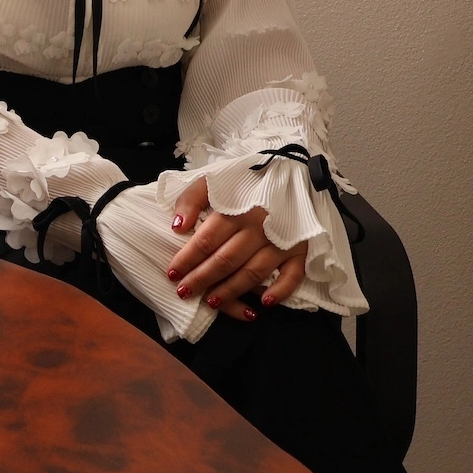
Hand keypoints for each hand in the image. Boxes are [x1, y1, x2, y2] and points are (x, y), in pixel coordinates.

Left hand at [166, 177, 306, 319]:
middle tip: (185, 292)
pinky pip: (292, 275)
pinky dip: (280, 291)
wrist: (291, 169)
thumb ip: (191, 199)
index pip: (206, 241)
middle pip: (226, 260)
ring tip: (212, 302)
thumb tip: (177, 227)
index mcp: (235, 209)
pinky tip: (263, 302)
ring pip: (253, 272)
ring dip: (232, 290)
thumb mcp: (213, 179)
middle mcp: (258, 227)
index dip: (187, 259)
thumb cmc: (245, 179)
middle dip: (202, 279)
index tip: (172, 273)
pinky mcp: (300, 248)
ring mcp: (281, 240)